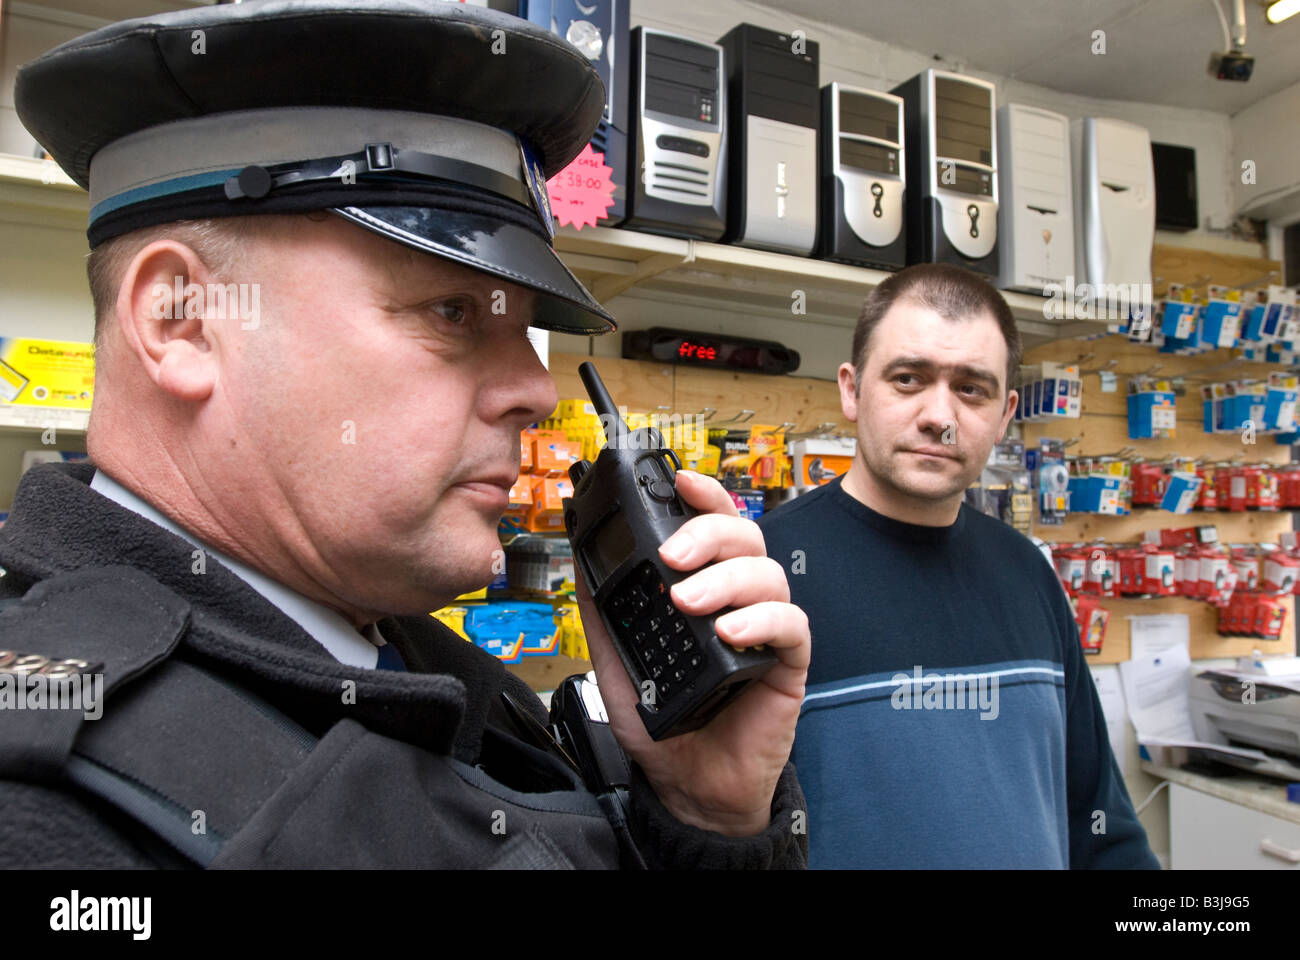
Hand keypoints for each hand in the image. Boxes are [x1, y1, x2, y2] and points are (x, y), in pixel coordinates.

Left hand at [574, 470, 809, 836]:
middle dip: (709, 533)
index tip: (679, 479)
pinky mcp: (787, 663)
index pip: (713, 526)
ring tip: (688, 604)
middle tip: (672, 557)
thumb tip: (581, 558)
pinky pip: (791, 625)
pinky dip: (761, 619)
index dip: (703, 496)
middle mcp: (739, 598)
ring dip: (727, 579)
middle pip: (746, 537)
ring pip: (769, 574)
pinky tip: (729, 631)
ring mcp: (766, 628)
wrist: (685, 783)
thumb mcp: (617, 656)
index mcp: (704, 586)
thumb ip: (604, 608)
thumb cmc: (661, 718)